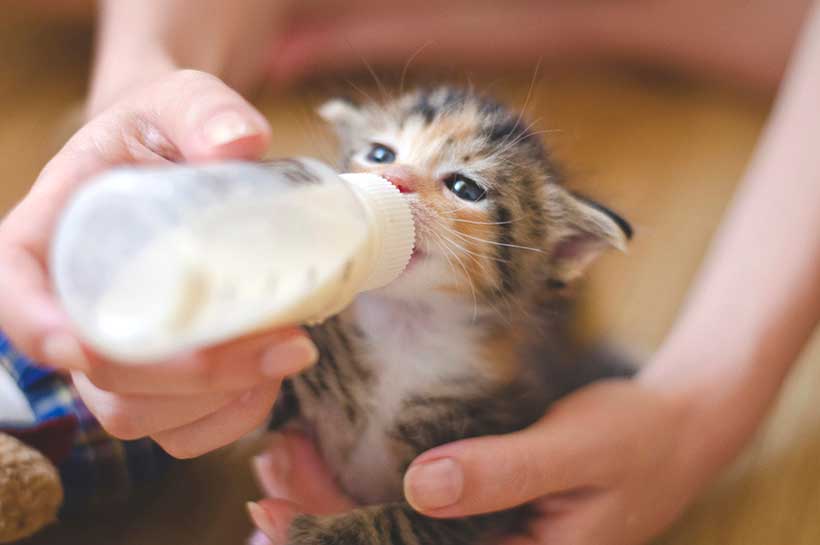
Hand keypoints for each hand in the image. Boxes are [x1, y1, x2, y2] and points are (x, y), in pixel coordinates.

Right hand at [0, 69, 317, 457]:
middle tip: (282, 341)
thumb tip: (241, 142)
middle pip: (101, 376)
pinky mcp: (158, 382)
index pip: (16, 295)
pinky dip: (230, 418)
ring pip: (140, 415)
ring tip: (290, 349)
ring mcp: (115, 355)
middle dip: (190, 375)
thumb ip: (203, 109)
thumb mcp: (178, 101)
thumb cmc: (165, 134)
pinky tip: (271, 376)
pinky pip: (180, 432)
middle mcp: (71, 308)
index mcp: (48, 238)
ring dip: (219, 399)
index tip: (82, 346)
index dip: (39, 329)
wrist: (183, 165)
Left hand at [247, 380, 713, 544]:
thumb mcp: (576, 450)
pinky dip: (371, 488)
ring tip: (282, 467)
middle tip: (268, 475)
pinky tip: (332, 465)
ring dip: (337, 504)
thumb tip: (421, 488)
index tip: (277, 515)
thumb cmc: (635, 438)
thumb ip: (503, 472)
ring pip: (397, 531)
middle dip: (322, 520)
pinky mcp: (487, 509)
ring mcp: (489, 537)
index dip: (338, 543)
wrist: (676, 428)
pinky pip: (419, 509)